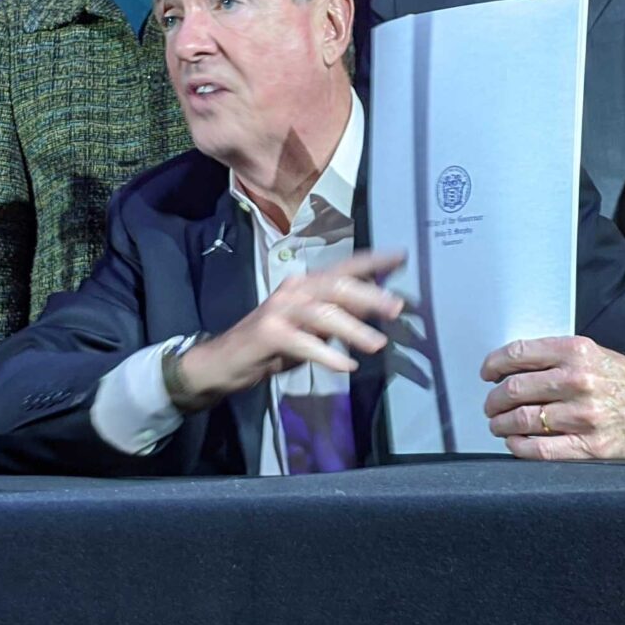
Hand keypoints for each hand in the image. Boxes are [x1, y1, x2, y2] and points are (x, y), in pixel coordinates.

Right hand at [173, 250, 405, 410]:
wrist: (223, 362)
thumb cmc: (271, 344)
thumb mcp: (309, 329)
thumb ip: (336, 318)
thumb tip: (374, 314)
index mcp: (306, 285)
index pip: (344, 267)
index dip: (373, 262)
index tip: (402, 257)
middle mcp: (294, 290)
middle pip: (338, 286)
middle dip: (370, 296)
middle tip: (397, 308)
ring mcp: (279, 310)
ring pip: (323, 313)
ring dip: (354, 329)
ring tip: (378, 344)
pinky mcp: (269, 333)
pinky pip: (304, 343)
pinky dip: (327, 354)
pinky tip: (346, 366)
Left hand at [481, 336, 624, 461]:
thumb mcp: (594, 354)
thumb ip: (557, 358)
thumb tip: (511, 369)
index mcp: (577, 352)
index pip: (519, 354)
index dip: (494, 365)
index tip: (488, 373)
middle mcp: (579, 381)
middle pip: (515, 389)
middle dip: (494, 399)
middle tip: (491, 405)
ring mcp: (584, 415)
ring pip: (522, 420)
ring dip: (501, 424)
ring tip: (499, 425)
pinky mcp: (590, 446)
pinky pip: (540, 450)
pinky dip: (519, 447)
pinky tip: (515, 443)